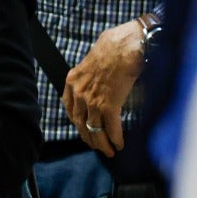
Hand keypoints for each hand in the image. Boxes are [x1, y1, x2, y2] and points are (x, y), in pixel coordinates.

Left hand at [63, 19, 143, 156]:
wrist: (126, 45)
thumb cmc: (115, 45)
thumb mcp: (94, 57)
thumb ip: (93, 72)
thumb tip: (102, 77)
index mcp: (73, 80)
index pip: (70, 107)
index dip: (77, 122)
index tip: (83, 128)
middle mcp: (79, 93)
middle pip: (80, 123)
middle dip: (89, 137)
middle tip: (96, 146)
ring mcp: (93, 101)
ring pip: (95, 130)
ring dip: (102, 143)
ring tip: (109, 151)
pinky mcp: (109, 106)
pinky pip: (111, 128)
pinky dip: (116, 138)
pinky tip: (119, 145)